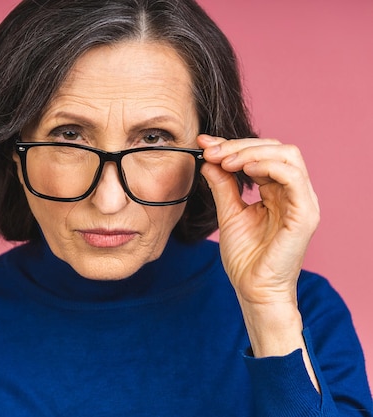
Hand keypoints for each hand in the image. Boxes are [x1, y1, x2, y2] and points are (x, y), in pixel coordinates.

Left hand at [198, 134, 319, 306]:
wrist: (253, 289)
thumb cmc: (245, 257)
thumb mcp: (228, 213)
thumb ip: (222, 186)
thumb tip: (208, 160)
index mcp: (278, 191)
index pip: (262, 154)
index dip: (233, 145)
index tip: (205, 144)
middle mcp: (294, 193)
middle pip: (275, 149)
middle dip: (240, 146)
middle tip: (212, 151)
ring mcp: (302, 202)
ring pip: (287, 156)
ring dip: (252, 152)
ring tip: (225, 161)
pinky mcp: (305, 214)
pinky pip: (293, 178)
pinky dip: (268, 166)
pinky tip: (245, 169)